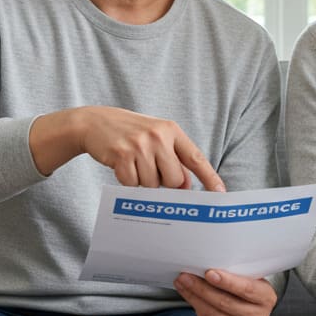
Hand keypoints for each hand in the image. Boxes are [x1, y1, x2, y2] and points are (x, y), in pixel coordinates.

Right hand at [30, 106, 223, 190]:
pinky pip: (132, 184)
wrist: (94, 122)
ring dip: (142, 181)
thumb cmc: (130, 133)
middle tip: (149, 169)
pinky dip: (127, 181)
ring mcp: (140, 145)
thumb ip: (173, 159)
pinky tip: (121, 166)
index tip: (220, 193)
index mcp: (171, 130)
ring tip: (133, 163)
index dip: (209, 177)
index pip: (195, 158)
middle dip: (163, 182)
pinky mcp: (122, 155)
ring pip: (152, 185)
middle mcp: (158, 136)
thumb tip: (186, 186)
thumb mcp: (156, 138)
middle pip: (173, 180)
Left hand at [174, 269, 277, 315]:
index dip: (227, 282)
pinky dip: (196, 308)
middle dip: (202, 288)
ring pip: (214, 314)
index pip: (246, 289)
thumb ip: (235, 273)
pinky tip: (189, 296)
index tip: (208, 273)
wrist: (251, 307)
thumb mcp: (249, 277)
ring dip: (194, 298)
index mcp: (266, 297)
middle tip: (185, 276)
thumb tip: (206, 264)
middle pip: (225, 303)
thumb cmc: (247, 286)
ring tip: (182, 284)